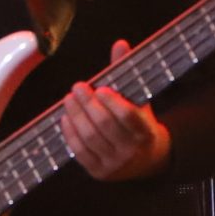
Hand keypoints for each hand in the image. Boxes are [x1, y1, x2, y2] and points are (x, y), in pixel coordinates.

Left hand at [62, 40, 172, 181]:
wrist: (148, 160)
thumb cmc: (140, 124)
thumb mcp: (140, 101)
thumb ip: (127, 74)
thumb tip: (120, 43)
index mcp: (146, 134)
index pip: (128, 116)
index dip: (112, 101)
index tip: (100, 88)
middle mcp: (132, 152)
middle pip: (104, 125)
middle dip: (87, 104)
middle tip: (78, 87)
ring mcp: (115, 164)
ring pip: (89, 137)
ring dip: (76, 115)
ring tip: (69, 99)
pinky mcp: (99, 172)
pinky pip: (80, 151)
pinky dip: (70, 133)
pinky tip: (66, 118)